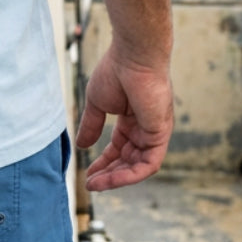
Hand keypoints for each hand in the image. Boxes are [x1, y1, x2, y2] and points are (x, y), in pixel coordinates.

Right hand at [75, 42, 172, 190]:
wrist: (132, 57)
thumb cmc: (115, 72)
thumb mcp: (97, 103)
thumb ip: (91, 125)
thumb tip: (81, 145)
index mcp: (132, 120)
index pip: (119, 148)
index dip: (104, 162)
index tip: (88, 174)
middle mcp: (145, 129)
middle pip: (128, 161)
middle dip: (108, 174)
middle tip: (90, 183)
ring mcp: (154, 133)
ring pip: (138, 167)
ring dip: (117, 178)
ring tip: (96, 184)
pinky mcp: (160, 135)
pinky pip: (147, 164)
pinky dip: (130, 175)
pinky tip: (111, 178)